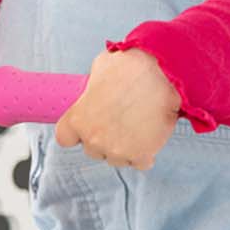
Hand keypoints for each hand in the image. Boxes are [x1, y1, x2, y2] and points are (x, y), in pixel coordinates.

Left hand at [53, 48, 180, 169]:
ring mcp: (116, 150)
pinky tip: (150, 135)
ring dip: (125, 146)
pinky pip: (140, 162)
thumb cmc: (133, 66)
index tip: (87, 125)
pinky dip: (146, 153)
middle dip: (105, 138)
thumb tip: (96, 87)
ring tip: (139, 123)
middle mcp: (93, 139)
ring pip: (117, 158)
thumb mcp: (101, 67)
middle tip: (120, 119)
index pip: (65, 138)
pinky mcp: (140, 156)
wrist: (164, 75)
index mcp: (78, 118)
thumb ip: (93, 86)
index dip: (77, 131)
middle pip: (93, 149)